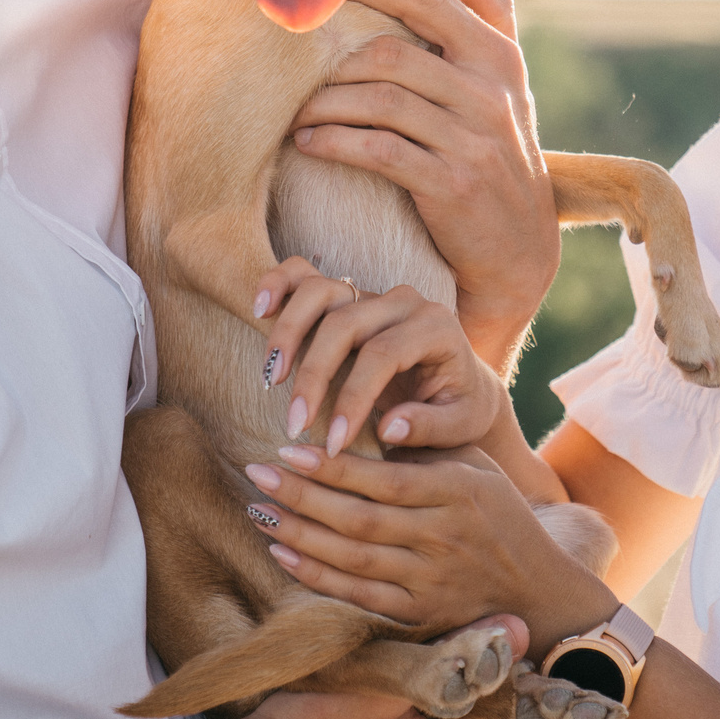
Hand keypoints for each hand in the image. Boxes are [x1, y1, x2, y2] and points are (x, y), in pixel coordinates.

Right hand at [225, 618, 524, 718]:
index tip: (463, 624)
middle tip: (421, 637)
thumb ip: (453, 653)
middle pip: (466, 716)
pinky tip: (370, 695)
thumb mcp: (385, 677)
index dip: (485, 658)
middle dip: (451, 676)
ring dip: (420, 695)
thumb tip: (516, 625)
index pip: (497, 701)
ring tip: (391, 662)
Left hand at [243, 442, 615, 650]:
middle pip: (359, 519)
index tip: (288, 450)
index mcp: (458, 492)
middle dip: (301, 497)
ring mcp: (431, 581)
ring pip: (353, 559)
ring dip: (300, 535)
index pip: (383, 478)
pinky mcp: (419, 615)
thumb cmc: (499, 515)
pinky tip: (284, 553)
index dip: (332, 467)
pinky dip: (317, 576)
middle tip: (256, 474)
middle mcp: (443, 537)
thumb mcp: (476, 468)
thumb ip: (425, 449)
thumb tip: (364, 418)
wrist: (538, 590)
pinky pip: (358, 596)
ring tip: (260, 511)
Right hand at [252, 257, 506, 455]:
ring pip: (319, 293)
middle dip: (314, 376)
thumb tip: (387, 426)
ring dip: (288, 334)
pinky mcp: (346, 294)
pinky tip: (259, 308)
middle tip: (294, 426)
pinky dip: (278, 283)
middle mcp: (403, 301)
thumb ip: (430, 426)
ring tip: (272, 380)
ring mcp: (371, 293)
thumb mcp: (460, 425)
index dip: (353, 398)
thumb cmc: (459, 408)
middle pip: (345, 325)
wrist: (459, 385)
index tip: (333, 443)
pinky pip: (304, 275)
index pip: (384, 355)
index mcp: (436, 327)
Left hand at [291, 0, 557, 370]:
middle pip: (392, 54)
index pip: (428, 1)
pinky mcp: (451, 184)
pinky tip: (309, 144)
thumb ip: (490, 22)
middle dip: (335, 60)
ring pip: (380, 101)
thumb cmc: (501, 159)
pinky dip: (336, 143)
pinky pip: (379, 150)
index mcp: (498, 59)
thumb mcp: (508, 89)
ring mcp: (472, 140)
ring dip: (327, 104)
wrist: (518, 251)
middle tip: (296, 67)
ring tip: (297, 111)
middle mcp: (489, 94)